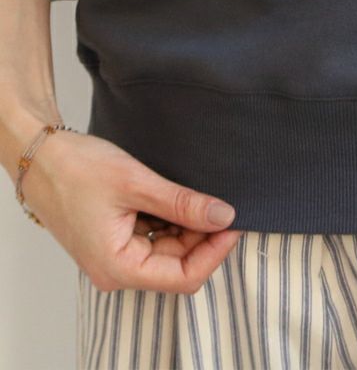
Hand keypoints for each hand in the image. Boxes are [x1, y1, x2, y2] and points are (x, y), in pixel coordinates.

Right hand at [14, 127, 242, 292]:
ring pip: (170, 251)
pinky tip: (180, 197)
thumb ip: (182, 204)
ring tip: (202, 195)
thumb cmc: (78, 170)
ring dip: (190, 227)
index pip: (184, 277)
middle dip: (206, 237)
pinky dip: (173, 220)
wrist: (41, 157)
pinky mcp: (117, 240)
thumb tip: (224, 216)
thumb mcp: (137, 184)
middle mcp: (117, 270)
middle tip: (225, 201)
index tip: (236, 221)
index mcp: (119, 267)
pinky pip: (155, 238)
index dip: (216, 252)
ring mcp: (116, 256)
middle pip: (179, 265)